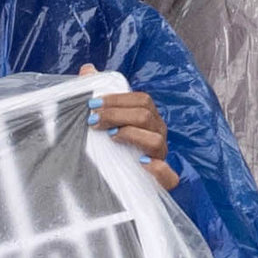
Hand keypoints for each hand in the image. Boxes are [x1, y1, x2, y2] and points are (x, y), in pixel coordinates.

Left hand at [84, 73, 178, 190]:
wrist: (126, 187)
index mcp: (148, 118)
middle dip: (117, 115)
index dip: (117, 100)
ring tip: (111, 137)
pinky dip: (158, 169)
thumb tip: (87, 70)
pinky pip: (169, 175)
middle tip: (92, 121)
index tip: (92, 104)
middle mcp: (158, 133)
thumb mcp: (104, 123)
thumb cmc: (114, 148)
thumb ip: (98, 98)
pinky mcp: (164, 181)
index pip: (141, 100)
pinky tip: (142, 164)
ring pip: (155, 140)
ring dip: (132, 135)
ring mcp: (162, 156)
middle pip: (146, 115)